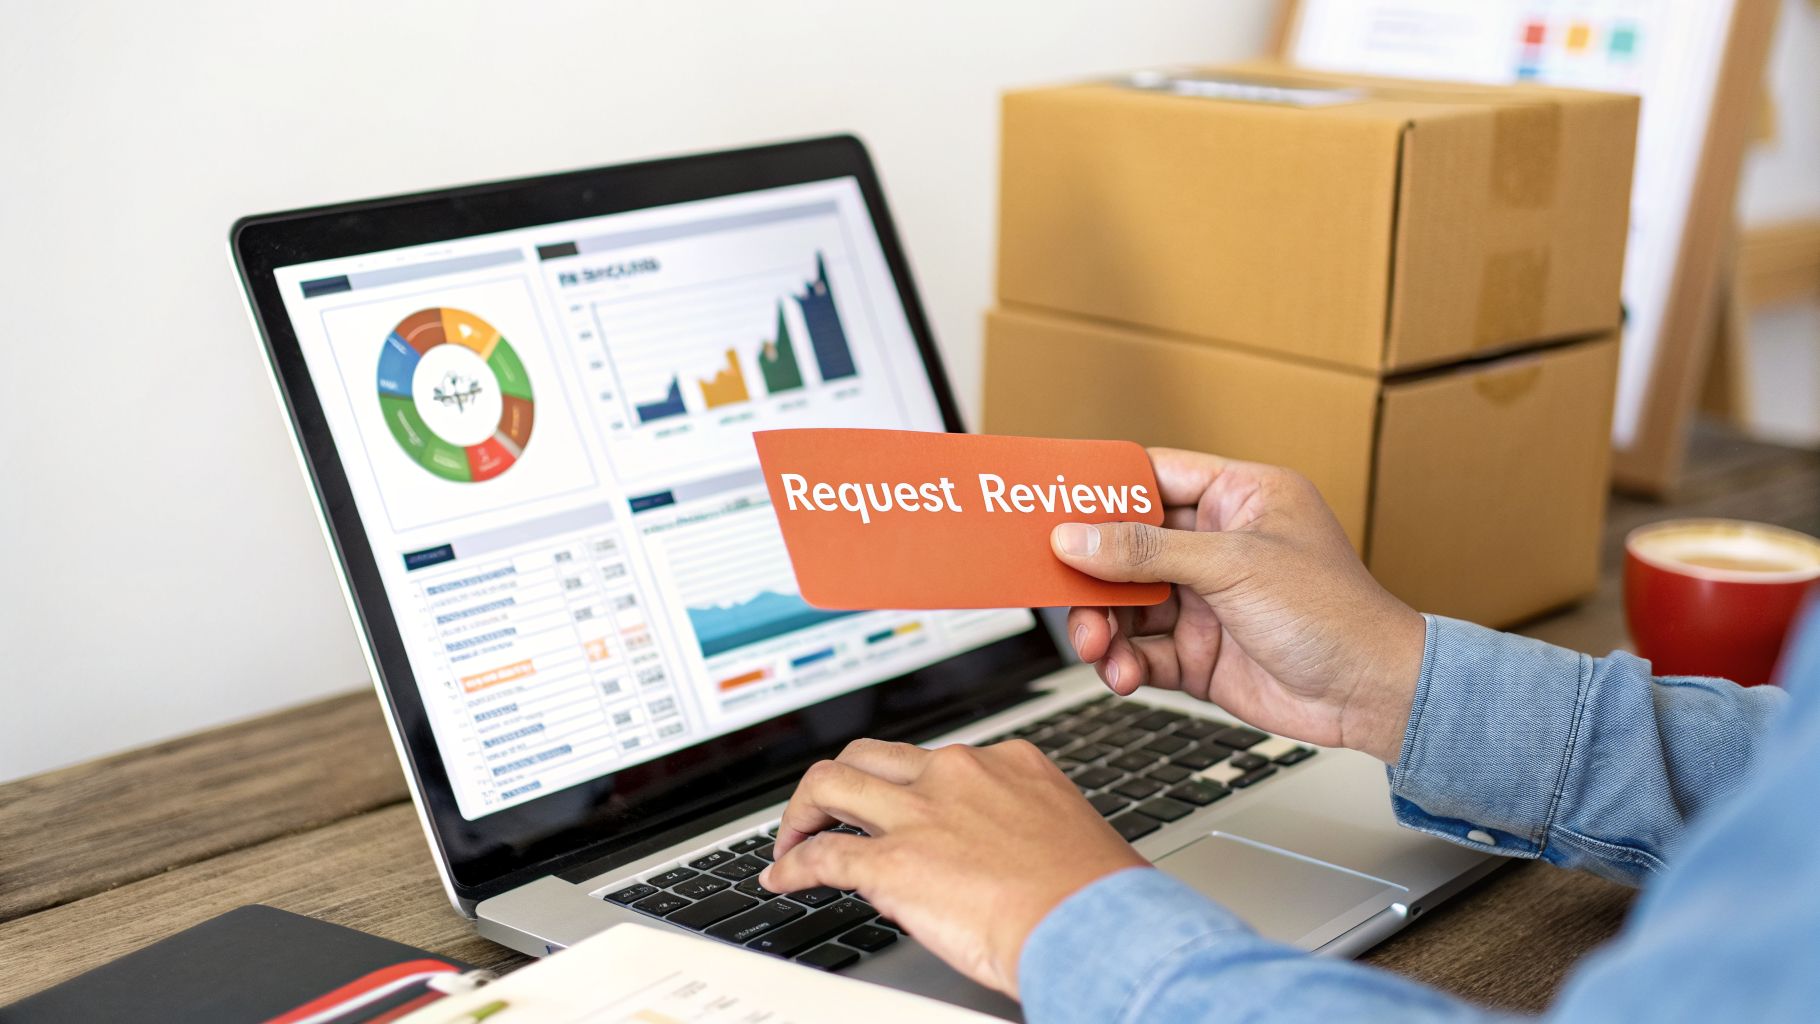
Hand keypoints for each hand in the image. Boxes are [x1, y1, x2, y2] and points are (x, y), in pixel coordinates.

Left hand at [760, 738, 1145, 997]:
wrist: (1095, 926)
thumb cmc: (1097, 896)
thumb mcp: (1062, 832)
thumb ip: (1016, 829)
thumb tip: (983, 858)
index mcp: (1006, 763)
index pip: (935, 762)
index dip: (907, 792)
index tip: (899, 815)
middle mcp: (957, 774)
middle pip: (871, 755)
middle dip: (838, 783)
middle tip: (825, 813)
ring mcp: (920, 813)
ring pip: (831, 783)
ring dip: (801, 812)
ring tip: (790, 840)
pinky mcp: (892, 861)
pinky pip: (821, 854)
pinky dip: (792, 865)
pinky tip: (783, 879)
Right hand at [1051, 449, 1425, 763]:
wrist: (1372, 696)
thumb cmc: (1335, 614)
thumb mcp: (1233, 565)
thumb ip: (1148, 552)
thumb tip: (1077, 538)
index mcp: (1236, 498)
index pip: (1152, 477)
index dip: (1102, 491)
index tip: (1053, 504)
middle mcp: (1217, 545)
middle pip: (1125, 548)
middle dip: (1092, 575)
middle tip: (1063, 593)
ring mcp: (1206, 601)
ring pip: (1126, 606)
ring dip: (1102, 627)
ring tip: (1096, 649)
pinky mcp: (1199, 653)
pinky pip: (1142, 652)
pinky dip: (1125, 664)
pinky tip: (1124, 674)